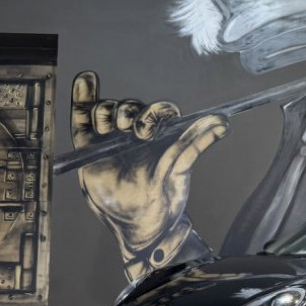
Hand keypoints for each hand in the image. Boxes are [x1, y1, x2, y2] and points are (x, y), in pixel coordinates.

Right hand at [71, 71, 228, 279]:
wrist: (139, 226)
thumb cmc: (163, 198)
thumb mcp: (180, 169)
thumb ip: (196, 144)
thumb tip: (223, 124)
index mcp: (158, 136)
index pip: (156, 111)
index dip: (155, 113)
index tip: (151, 130)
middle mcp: (134, 134)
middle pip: (130, 107)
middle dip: (131, 113)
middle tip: (135, 133)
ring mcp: (111, 139)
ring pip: (107, 110)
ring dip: (108, 110)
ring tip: (111, 127)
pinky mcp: (89, 147)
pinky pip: (83, 118)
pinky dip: (83, 97)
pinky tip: (86, 80)